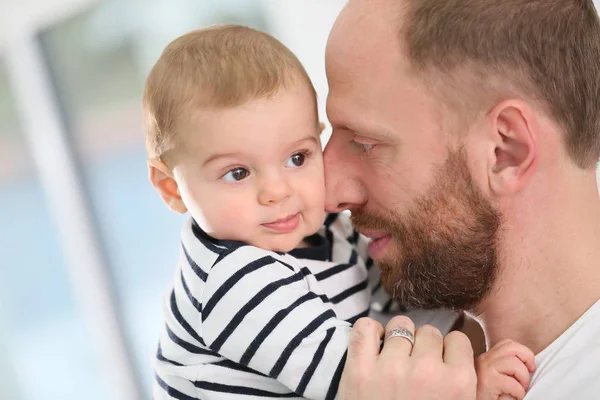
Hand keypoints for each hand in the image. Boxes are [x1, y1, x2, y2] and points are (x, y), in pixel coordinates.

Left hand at [338, 316, 476, 399]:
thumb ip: (466, 387)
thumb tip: (465, 361)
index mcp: (458, 384)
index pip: (458, 340)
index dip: (448, 352)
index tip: (440, 365)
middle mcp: (427, 371)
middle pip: (429, 332)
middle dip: (423, 348)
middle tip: (415, 370)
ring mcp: (390, 368)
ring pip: (400, 326)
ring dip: (398, 340)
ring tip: (394, 362)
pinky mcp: (359, 369)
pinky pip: (365, 327)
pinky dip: (369, 333)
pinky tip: (373, 349)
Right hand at [476, 339, 535, 399]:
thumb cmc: (487, 395)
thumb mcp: (496, 377)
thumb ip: (505, 367)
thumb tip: (528, 364)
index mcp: (487, 358)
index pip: (507, 344)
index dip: (522, 353)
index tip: (528, 366)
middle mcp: (484, 360)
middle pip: (512, 346)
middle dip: (527, 357)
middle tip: (530, 372)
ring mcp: (485, 370)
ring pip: (514, 363)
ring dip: (523, 378)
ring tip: (520, 388)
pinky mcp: (488, 383)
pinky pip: (513, 384)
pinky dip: (518, 392)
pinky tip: (513, 397)